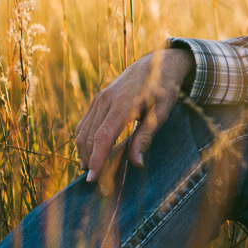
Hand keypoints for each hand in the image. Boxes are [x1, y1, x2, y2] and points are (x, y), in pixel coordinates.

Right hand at [74, 46, 195, 193]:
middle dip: (90, 162)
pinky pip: (84, 124)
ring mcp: (98, 99)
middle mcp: (105, 100)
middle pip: (90, 137)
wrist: (157, 61)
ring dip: (84, 154)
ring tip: (91, 174)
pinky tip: (89, 156)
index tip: (93, 179)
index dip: (96, 159)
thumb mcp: (162, 112)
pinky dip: (84, 141)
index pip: (103, 137)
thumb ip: (146, 137)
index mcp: (122, 103)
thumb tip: (136, 164)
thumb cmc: (164, 88)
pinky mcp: (97, 100)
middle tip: (98, 185)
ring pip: (83, 131)